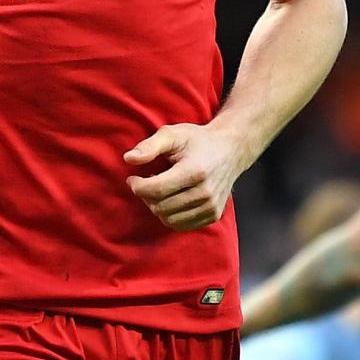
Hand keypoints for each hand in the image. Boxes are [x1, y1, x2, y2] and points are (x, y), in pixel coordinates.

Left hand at [125, 122, 244, 231]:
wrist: (230, 150)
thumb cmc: (197, 141)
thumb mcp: (172, 134)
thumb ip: (149, 146)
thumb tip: (129, 158)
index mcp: (195, 171)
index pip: (155, 190)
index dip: (137, 186)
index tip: (133, 178)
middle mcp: (205, 192)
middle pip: (159, 207)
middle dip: (147, 196)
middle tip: (148, 182)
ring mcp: (211, 206)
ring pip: (168, 219)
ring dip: (157, 206)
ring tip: (161, 189)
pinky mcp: (213, 215)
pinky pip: (180, 225)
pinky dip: (170, 215)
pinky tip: (172, 198)